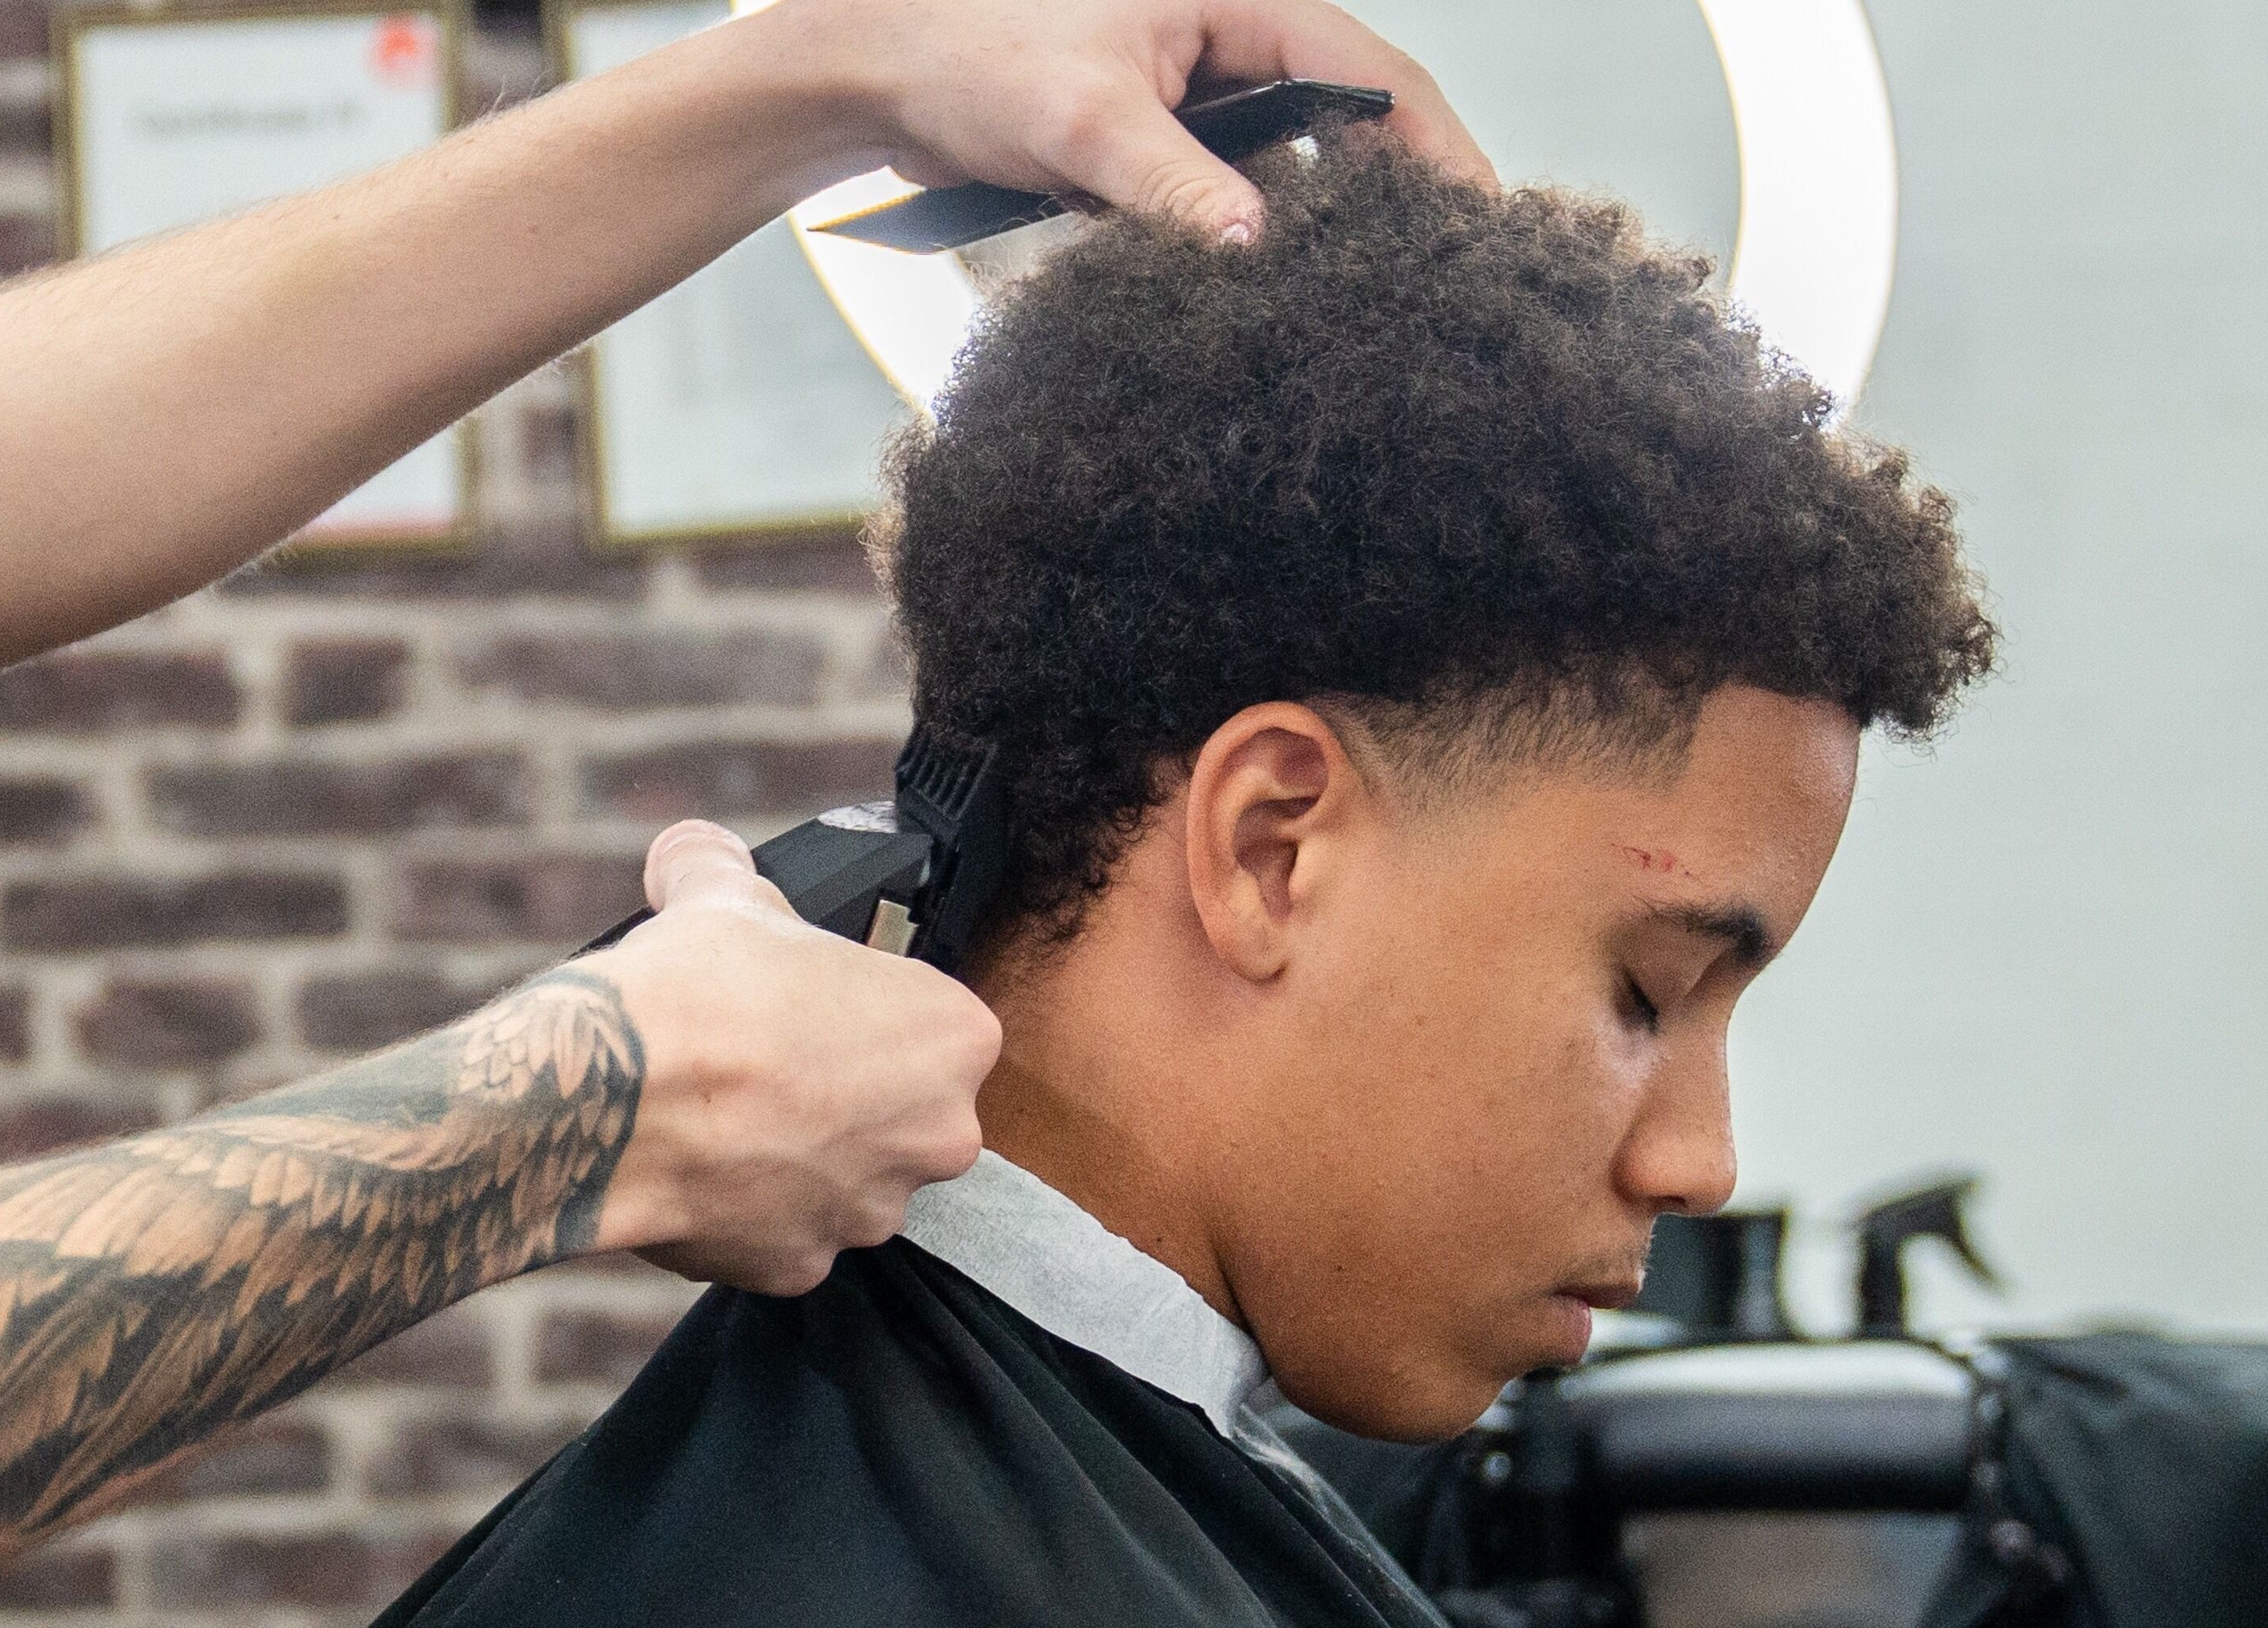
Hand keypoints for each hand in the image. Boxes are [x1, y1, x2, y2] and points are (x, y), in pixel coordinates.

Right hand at [588, 820, 998, 1293]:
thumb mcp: (723, 897)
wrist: (613, 1096)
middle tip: (765, 1063)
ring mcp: (872, 1209)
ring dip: (799, 1153)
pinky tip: (700, 1167)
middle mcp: (941, 1135)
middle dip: (841, 1092)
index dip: (864, 1011)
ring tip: (723, 1114)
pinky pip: (786, 1234)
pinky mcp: (802, 1268)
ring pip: (846, 1177)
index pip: (928, 1022)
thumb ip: (722, 867)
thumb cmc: (697, 992)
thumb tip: (692, 847)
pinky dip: (749, 1211)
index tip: (810, 1008)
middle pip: (899, 1109)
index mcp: (955, 1036)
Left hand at [765, 0, 1496, 237]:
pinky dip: (1249, 247)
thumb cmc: (970, 52)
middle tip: (1443, 286)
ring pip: (1289, 173)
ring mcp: (1196, 96)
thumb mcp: (1084, 122)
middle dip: (1395, 201)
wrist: (876, 72)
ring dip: (1318, 236)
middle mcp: (1229, 41)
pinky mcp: (1159, 145)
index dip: (1438, 151)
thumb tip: (1259, 255)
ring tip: (1366, 310)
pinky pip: (1229, 201)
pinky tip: (1269, 303)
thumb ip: (1176, 187)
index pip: (1373, 79)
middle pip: (1349, 127)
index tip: (1483, 222)